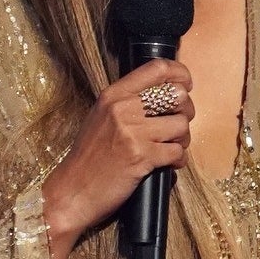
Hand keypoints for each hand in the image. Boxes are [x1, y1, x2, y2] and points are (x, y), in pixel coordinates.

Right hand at [40, 60, 195, 258]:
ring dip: (182, 139)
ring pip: (182, 125)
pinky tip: (168, 163)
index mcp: (114, 95)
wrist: (73, 190)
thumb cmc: (90, 157)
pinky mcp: (142, 157)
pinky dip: (178, 160)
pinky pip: (177, 152)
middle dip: (186, 111)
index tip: (186, 84)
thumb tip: (164, 94)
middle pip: (177, 95)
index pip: (157, 68)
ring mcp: (133, 132)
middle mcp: (123, 108)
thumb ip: (129, 102)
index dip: (180, 73)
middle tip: (178, 125)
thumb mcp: (102, 117)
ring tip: (170, 147)